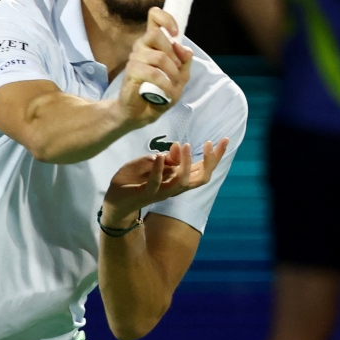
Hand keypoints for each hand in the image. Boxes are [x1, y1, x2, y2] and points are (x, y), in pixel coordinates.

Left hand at [100, 139, 229, 227]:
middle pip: (200, 178)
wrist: (115, 199)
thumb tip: (181, 145)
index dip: (215, 156)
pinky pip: (155, 183)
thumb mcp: (152, 162)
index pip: (203, 169)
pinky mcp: (145, 193)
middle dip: (210, 162)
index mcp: (178, 178)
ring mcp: (161, 192)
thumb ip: (168, 157)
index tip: (224, 140)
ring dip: (186, 164)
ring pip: (182, 182)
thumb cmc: (135, 179)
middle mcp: (174, 187)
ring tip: (186, 145)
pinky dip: (158, 169)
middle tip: (211, 144)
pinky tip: (160, 155)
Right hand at [117, 8, 192, 125]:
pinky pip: (153, 73)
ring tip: (174, 87)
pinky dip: (165, 84)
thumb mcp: (179, 78)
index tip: (174, 32)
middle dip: (173, 54)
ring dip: (172, 73)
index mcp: (152, 42)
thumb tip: (184, 48)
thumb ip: (184, 61)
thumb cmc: (158, 93)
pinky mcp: (131, 72)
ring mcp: (134, 58)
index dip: (165, 18)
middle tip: (178, 70)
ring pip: (158, 56)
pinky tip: (168, 93)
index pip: (153, 16)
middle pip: (155, 34)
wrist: (140, 114)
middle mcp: (141, 46)